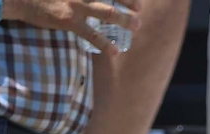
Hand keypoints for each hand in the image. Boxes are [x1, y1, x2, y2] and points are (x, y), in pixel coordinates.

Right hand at [7, 0, 139, 51]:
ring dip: (125, 18)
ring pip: (107, 12)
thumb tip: (88, 0)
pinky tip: (115, 52)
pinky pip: (91, 34)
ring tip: (137, 25)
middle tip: (140, 8)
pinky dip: (105, 43)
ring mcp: (76, 4)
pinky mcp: (69, 21)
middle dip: (129, 0)